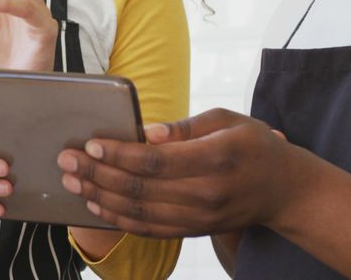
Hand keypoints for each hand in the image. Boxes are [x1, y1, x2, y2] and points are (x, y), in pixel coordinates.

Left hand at [56, 108, 298, 237]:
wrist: (284, 190)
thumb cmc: (253, 145)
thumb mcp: (228, 120)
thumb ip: (185, 126)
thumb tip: (147, 132)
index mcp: (217, 158)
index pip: (157, 160)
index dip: (120, 154)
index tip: (92, 142)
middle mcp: (208, 193)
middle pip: (141, 188)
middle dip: (97, 174)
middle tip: (66, 159)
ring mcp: (201, 217)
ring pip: (140, 213)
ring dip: (100, 197)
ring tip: (71, 180)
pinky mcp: (195, 230)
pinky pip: (150, 229)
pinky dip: (119, 219)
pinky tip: (96, 204)